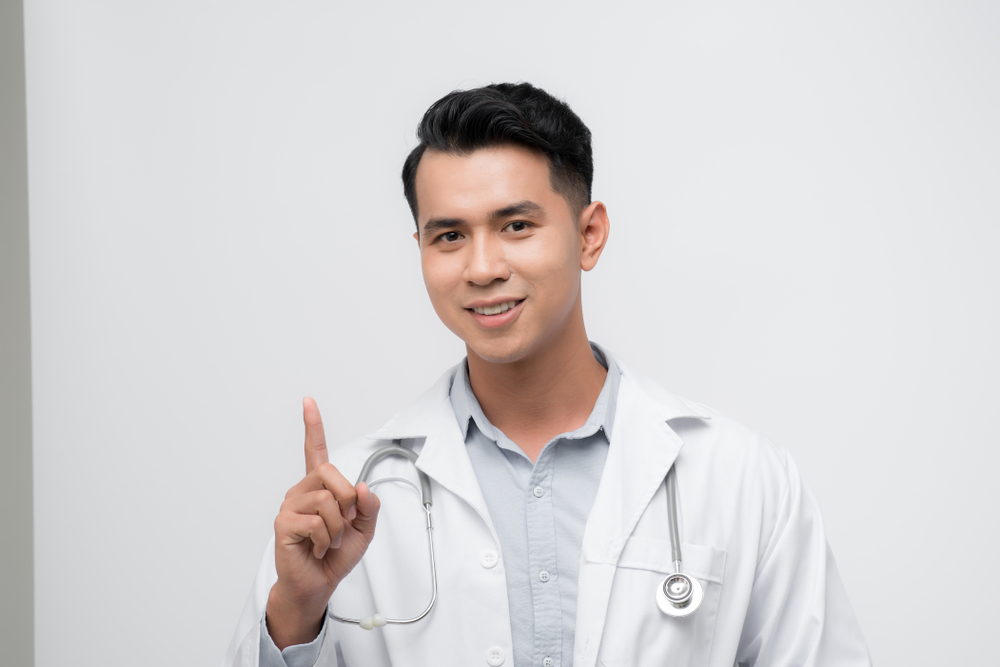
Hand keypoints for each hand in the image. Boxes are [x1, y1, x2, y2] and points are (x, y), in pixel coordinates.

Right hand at [266, 397, 380, 648]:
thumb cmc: (336, 554)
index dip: (312, 426)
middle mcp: (302, 491)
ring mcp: (290, 506)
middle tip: (344, 524)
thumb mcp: (364, 529)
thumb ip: (369, 506)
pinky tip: (318, 548)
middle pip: (331, 474)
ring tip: (329, 541)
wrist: (318, 583)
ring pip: (327, 501)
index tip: (308, 401)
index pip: (315, 450)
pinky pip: (317, 522)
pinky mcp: (284, 524)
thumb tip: (362, 487)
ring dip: (338, 527)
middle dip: (348, 501)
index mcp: (320, 487)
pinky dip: (326, 540)